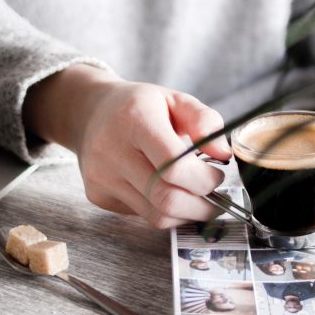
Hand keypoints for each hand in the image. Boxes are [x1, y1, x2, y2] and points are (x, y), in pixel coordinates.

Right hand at [23, 65, 231, 227]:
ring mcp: (101, 177)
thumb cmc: (139, 106)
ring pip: (156, 215)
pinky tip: (167, 192)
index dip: (204, 179)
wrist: (91, 113)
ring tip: (197, 199)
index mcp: (134, 119)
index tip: (216, 174)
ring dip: (186, 214)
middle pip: (166, 198)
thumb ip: (205, 121)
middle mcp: (111, 150)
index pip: (174, 166)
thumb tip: (223, 155)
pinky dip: (164, 211)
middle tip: (215, 198)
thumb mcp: (176, 99)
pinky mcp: (97, 195)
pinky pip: (142, 215)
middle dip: (201, 206)